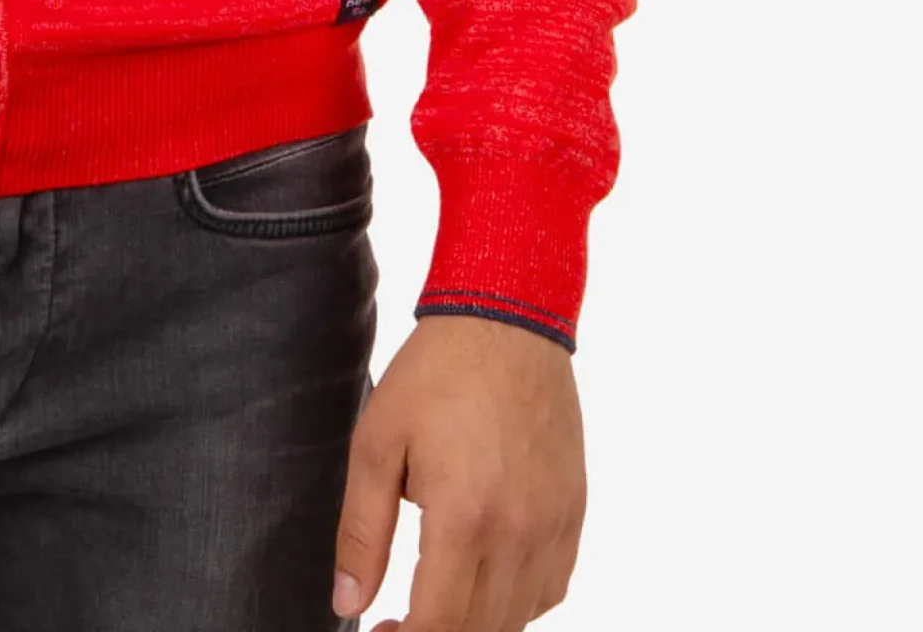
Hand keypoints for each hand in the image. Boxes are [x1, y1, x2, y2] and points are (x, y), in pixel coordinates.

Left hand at [332, 315, 585, 631]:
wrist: (506, 321)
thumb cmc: (435, 375)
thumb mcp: (377, 443)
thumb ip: (361, 532)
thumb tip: (348, 603)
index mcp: (464, 518)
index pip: (439, 624)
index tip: (380, 631)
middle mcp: (518, 533)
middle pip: (479, 629)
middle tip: (399, 620)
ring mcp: (553, 526)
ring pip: (518, 617)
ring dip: (476, 622)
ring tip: (439, 598)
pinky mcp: (574, 513)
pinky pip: (551, 589)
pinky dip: (518, 602)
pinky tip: (485, 579)